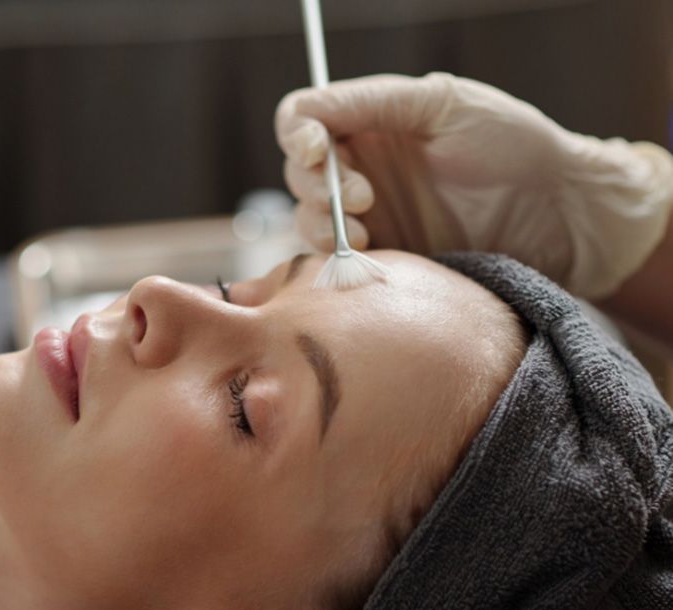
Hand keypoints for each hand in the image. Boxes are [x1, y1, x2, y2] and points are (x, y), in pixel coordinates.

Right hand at [276, 72, 672, 298]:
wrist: (559, 218)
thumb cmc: (515, 147)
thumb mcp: (444, 103)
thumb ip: (374, 102)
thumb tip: (308, 111)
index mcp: (373, 122)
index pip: (303, 120)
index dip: (297, 135)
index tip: (317, 150)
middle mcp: (363, 168)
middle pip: (298, 174)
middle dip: (319, 188)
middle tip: (365, 201)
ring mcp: (371, 217)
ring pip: (309, 221)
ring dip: (323, 227)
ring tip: (368, 236)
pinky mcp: (385, 259)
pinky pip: (335, 261)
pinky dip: (337, 259)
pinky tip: (372, 257)